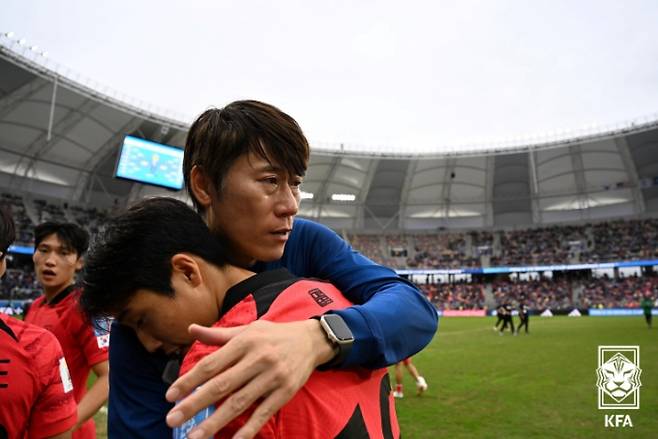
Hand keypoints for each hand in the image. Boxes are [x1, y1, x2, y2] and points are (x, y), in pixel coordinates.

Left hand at [165, 319, 335, 438]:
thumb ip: (218, 335)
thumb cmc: (273, 335)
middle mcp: (258, 359)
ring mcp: (272, 377)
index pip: (211, 363)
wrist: (311, 340)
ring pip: (239, 402)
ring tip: (195, 436)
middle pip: (221, 385)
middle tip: (172, 418)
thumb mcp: (247, 330)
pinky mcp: (285, 392)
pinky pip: (263, 414)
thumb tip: (191, 329)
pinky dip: (248, 429)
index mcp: (245, 342)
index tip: (170, 395)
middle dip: (194, 403)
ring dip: (215, 421)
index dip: (189, 380)